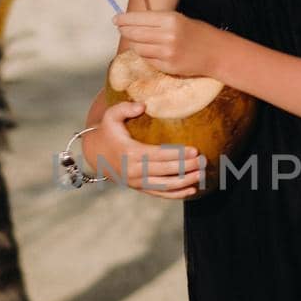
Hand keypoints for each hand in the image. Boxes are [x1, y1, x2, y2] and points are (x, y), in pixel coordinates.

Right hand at [90, 101, 204, 197]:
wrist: (95, 154)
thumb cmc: (108, 132)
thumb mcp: (110, 116)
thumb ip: (125, 108)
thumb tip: (142, 105)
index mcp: (131, 153)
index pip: (159, 154)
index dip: (177, 153)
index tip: (195, 150)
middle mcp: (135, 171)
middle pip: (165, 171)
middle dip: (186, 167)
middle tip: (204, 161)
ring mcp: (137, 182)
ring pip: (165, 185)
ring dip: (185, 182)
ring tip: (202, 175)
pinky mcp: (140, 188)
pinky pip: (160, 194)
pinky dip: (177, 194)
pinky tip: (192, 190)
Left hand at [112, 9, 220, 77]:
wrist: (216, 52)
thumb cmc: (197, 32)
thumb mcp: (178, 19)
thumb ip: (157, 21)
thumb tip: (131, 21)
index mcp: (170, 19)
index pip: (138, 19)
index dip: (124, 19)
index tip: (116, 19)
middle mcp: (167, 36)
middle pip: (134, 34)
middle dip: (125, 31)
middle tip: (121, 29)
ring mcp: (167, 53)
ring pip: (138, 49)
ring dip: (134, 44)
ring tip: (137, 40)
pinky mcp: (168, 67)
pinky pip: (148, 60)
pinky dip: (146, 55)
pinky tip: (150, 51)